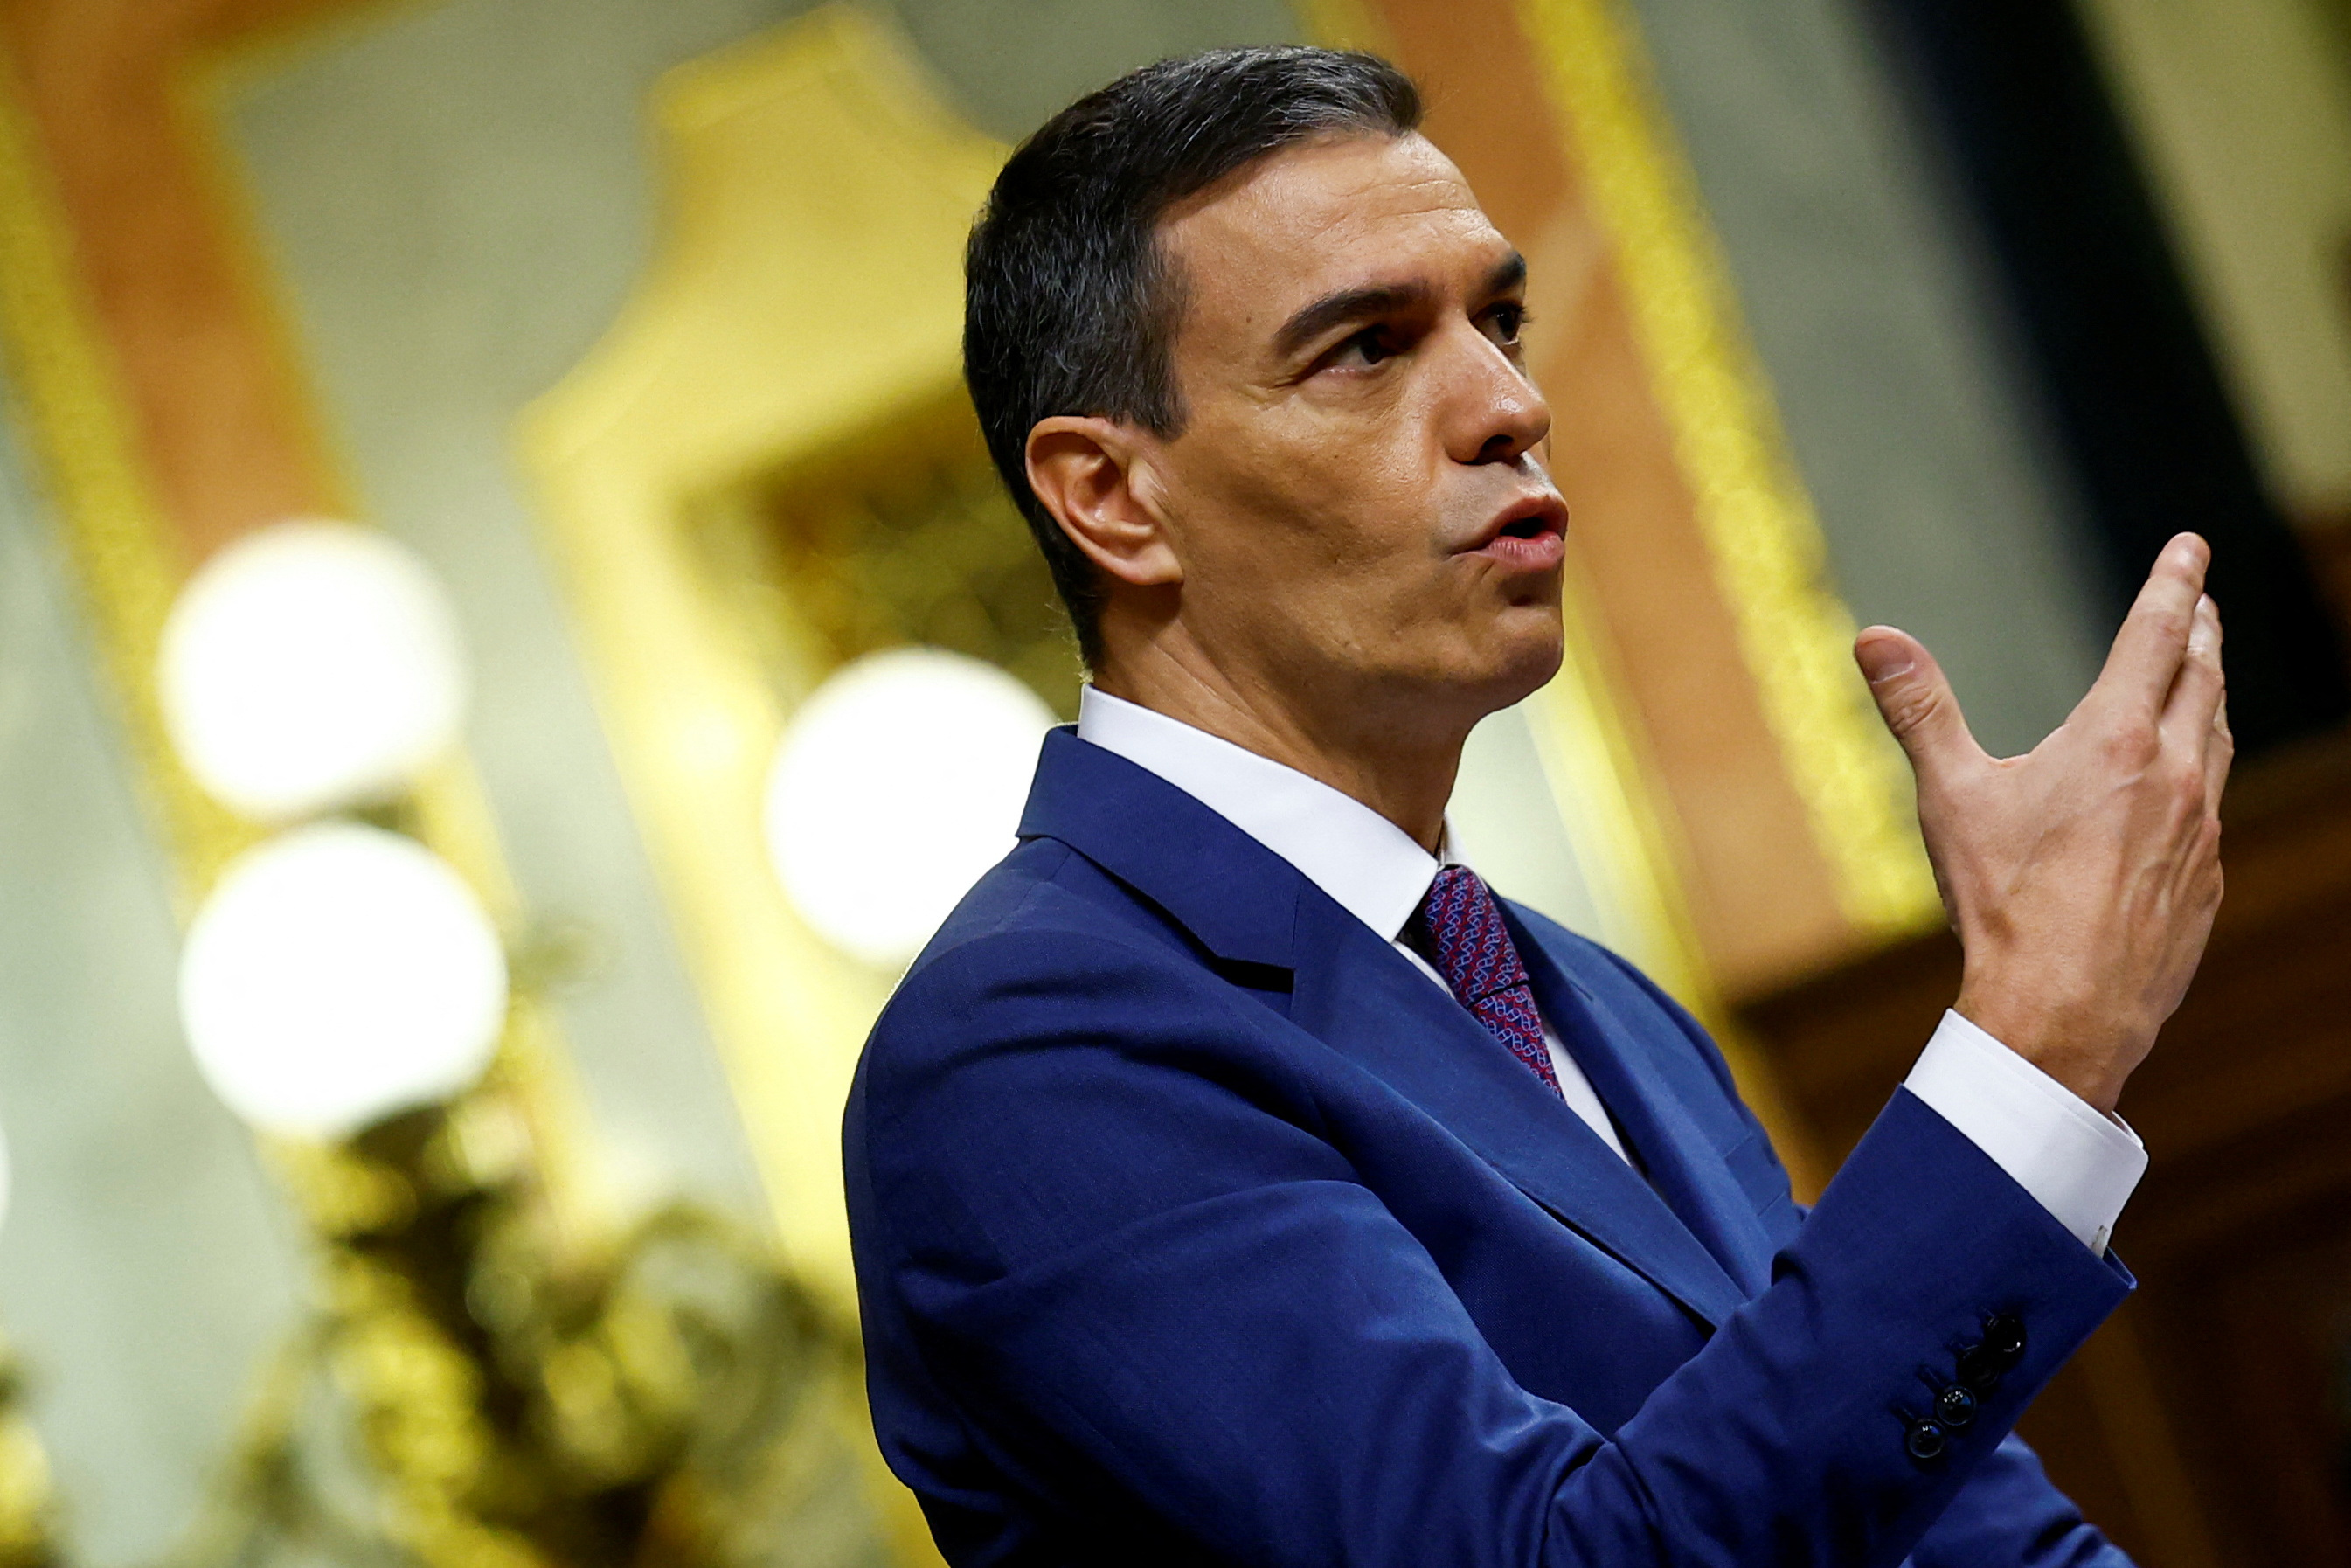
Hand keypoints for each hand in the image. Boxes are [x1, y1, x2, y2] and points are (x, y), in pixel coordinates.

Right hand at [1854, 533, 2230, 1114]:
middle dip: (2199, 632)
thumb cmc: (2003, 904)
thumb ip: (1918, 709)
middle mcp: (2172, 776)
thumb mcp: (1950, 796)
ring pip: (2215, 742)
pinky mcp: (2204, 882)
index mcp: (2114, 742)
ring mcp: (2199, 832)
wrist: (2063, 1013)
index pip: (2156, 636)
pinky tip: (2185, 788)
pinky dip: (2202, 772)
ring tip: (2202, 678)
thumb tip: (1873, 637)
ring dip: (2209, 697)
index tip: (2190, 546)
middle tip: (2200, 601)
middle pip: (2201, 680)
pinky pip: (2211, 808)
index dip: (2173, 583)